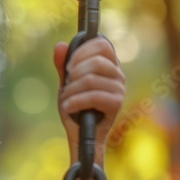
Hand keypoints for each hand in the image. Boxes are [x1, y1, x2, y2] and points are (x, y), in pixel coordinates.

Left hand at [52, 38, 124, 162]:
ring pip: (91, 79)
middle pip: (96, 61)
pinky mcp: (116, 103)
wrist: (80, 134)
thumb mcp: (67, 83)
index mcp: (109, 65)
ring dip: (71, 90)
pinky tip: (68, 108)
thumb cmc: (75, 106)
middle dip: (74, 73)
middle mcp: (118, 74)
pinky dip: (75, 102)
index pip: (101, 44)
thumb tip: (59, 45)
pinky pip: (93, 96)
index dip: (81, 52)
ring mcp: (119, 89)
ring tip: (65, 100)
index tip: (68, 66)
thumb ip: (63, 65)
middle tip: (67, 86)